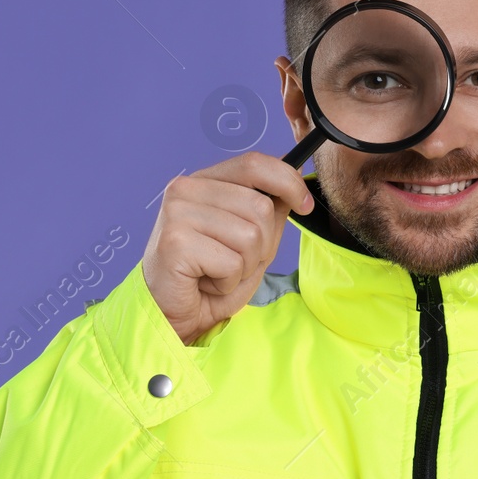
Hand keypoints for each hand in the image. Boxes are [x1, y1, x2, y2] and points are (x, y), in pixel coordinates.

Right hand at [141, 152, 314, 345]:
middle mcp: (185, 189)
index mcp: (203, 181)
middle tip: (236, 261)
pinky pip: (231, 262)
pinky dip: (228, 281)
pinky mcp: (175, 243)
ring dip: (245, 266)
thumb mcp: (250, 241)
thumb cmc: (209, 278)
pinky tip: (207, 282)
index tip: (304, 205)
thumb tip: (294, 182)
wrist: (173, 314)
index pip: (254, 163)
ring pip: (250, 236)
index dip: (288, 182)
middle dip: (263, 244)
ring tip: (219, 272)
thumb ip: (269, 211)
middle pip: (260, 207)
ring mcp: (177, 214)